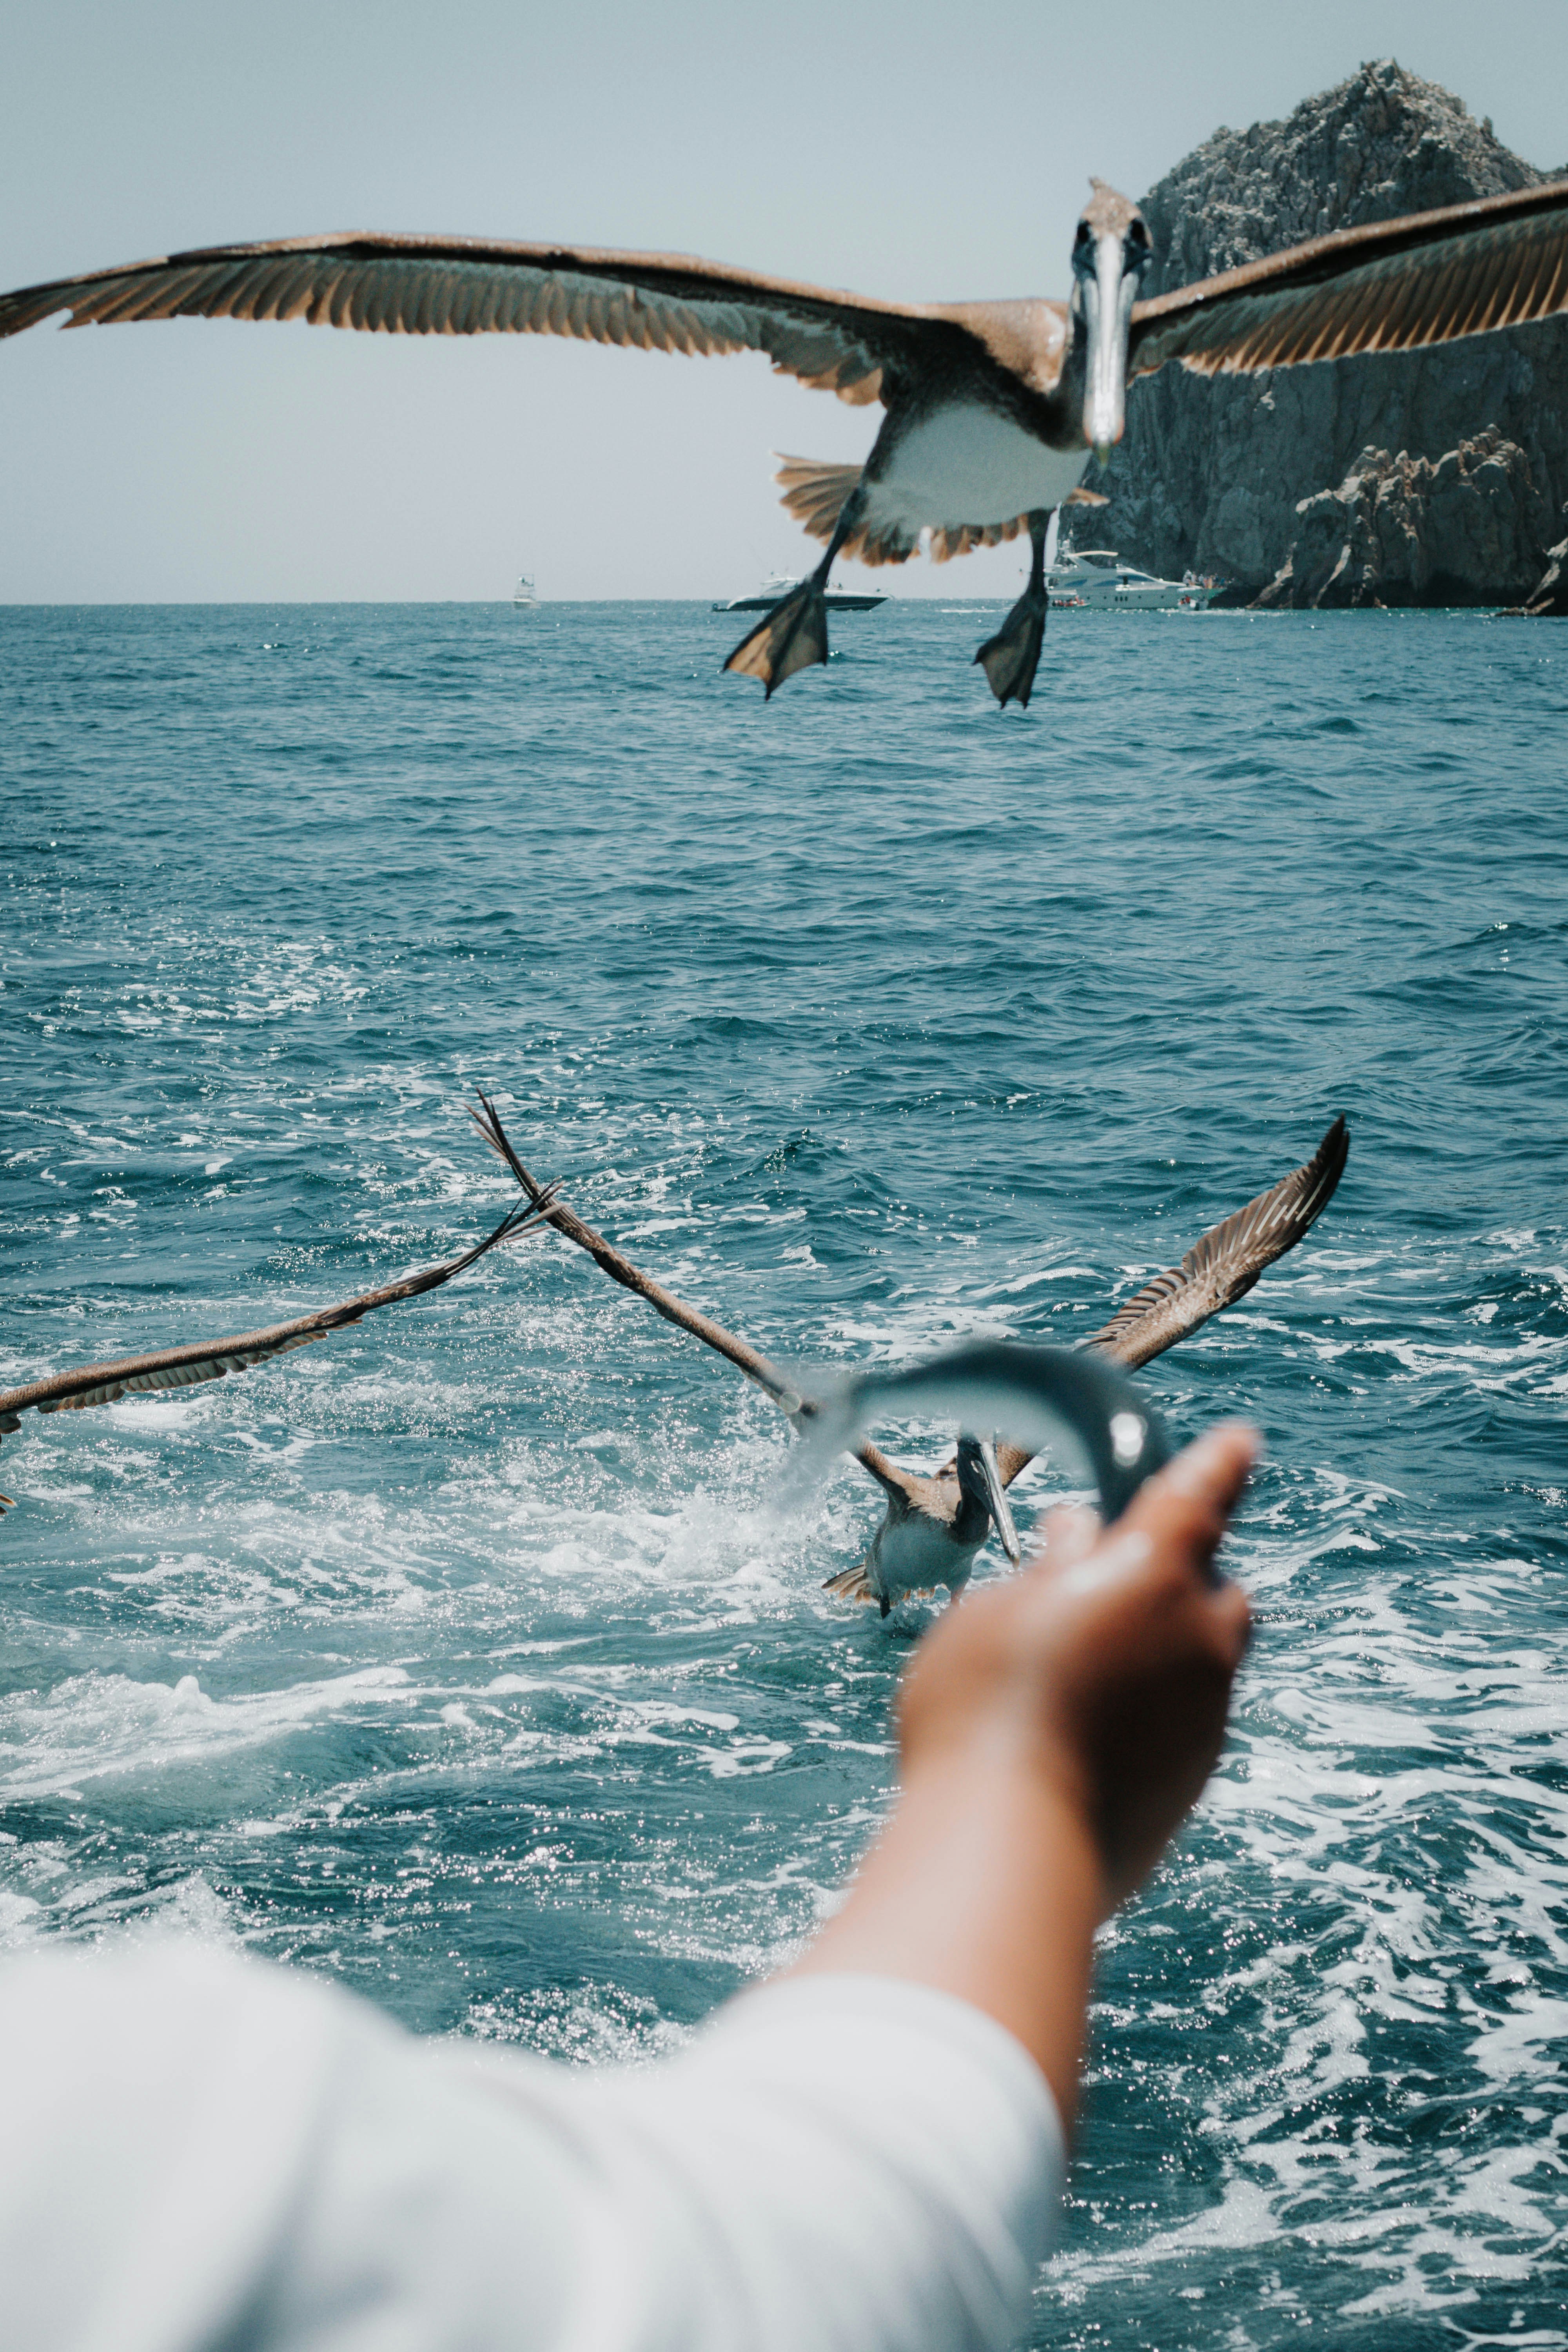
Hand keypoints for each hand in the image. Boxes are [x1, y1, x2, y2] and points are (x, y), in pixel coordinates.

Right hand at [898, 1423, 1255, 1917]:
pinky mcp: (1193, 1782)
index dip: (1219, 1463)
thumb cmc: (984, 1708)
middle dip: (1170, 1578)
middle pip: (1210, 1589)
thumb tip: (1080, 1542)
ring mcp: (1205, 1717)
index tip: (1243, 1439)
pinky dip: (1141, 1716)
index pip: (1197, 1495)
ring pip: (1194, 1661)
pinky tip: (1076, 1737)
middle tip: (1098, 1585)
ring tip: (1068, 1671)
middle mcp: (1199, 1638)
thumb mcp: (994, 1613)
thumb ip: (1048, 1573)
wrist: (1012, 1848)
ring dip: (1149, 1652)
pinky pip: (1177, 1727)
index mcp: (1153, 1572)